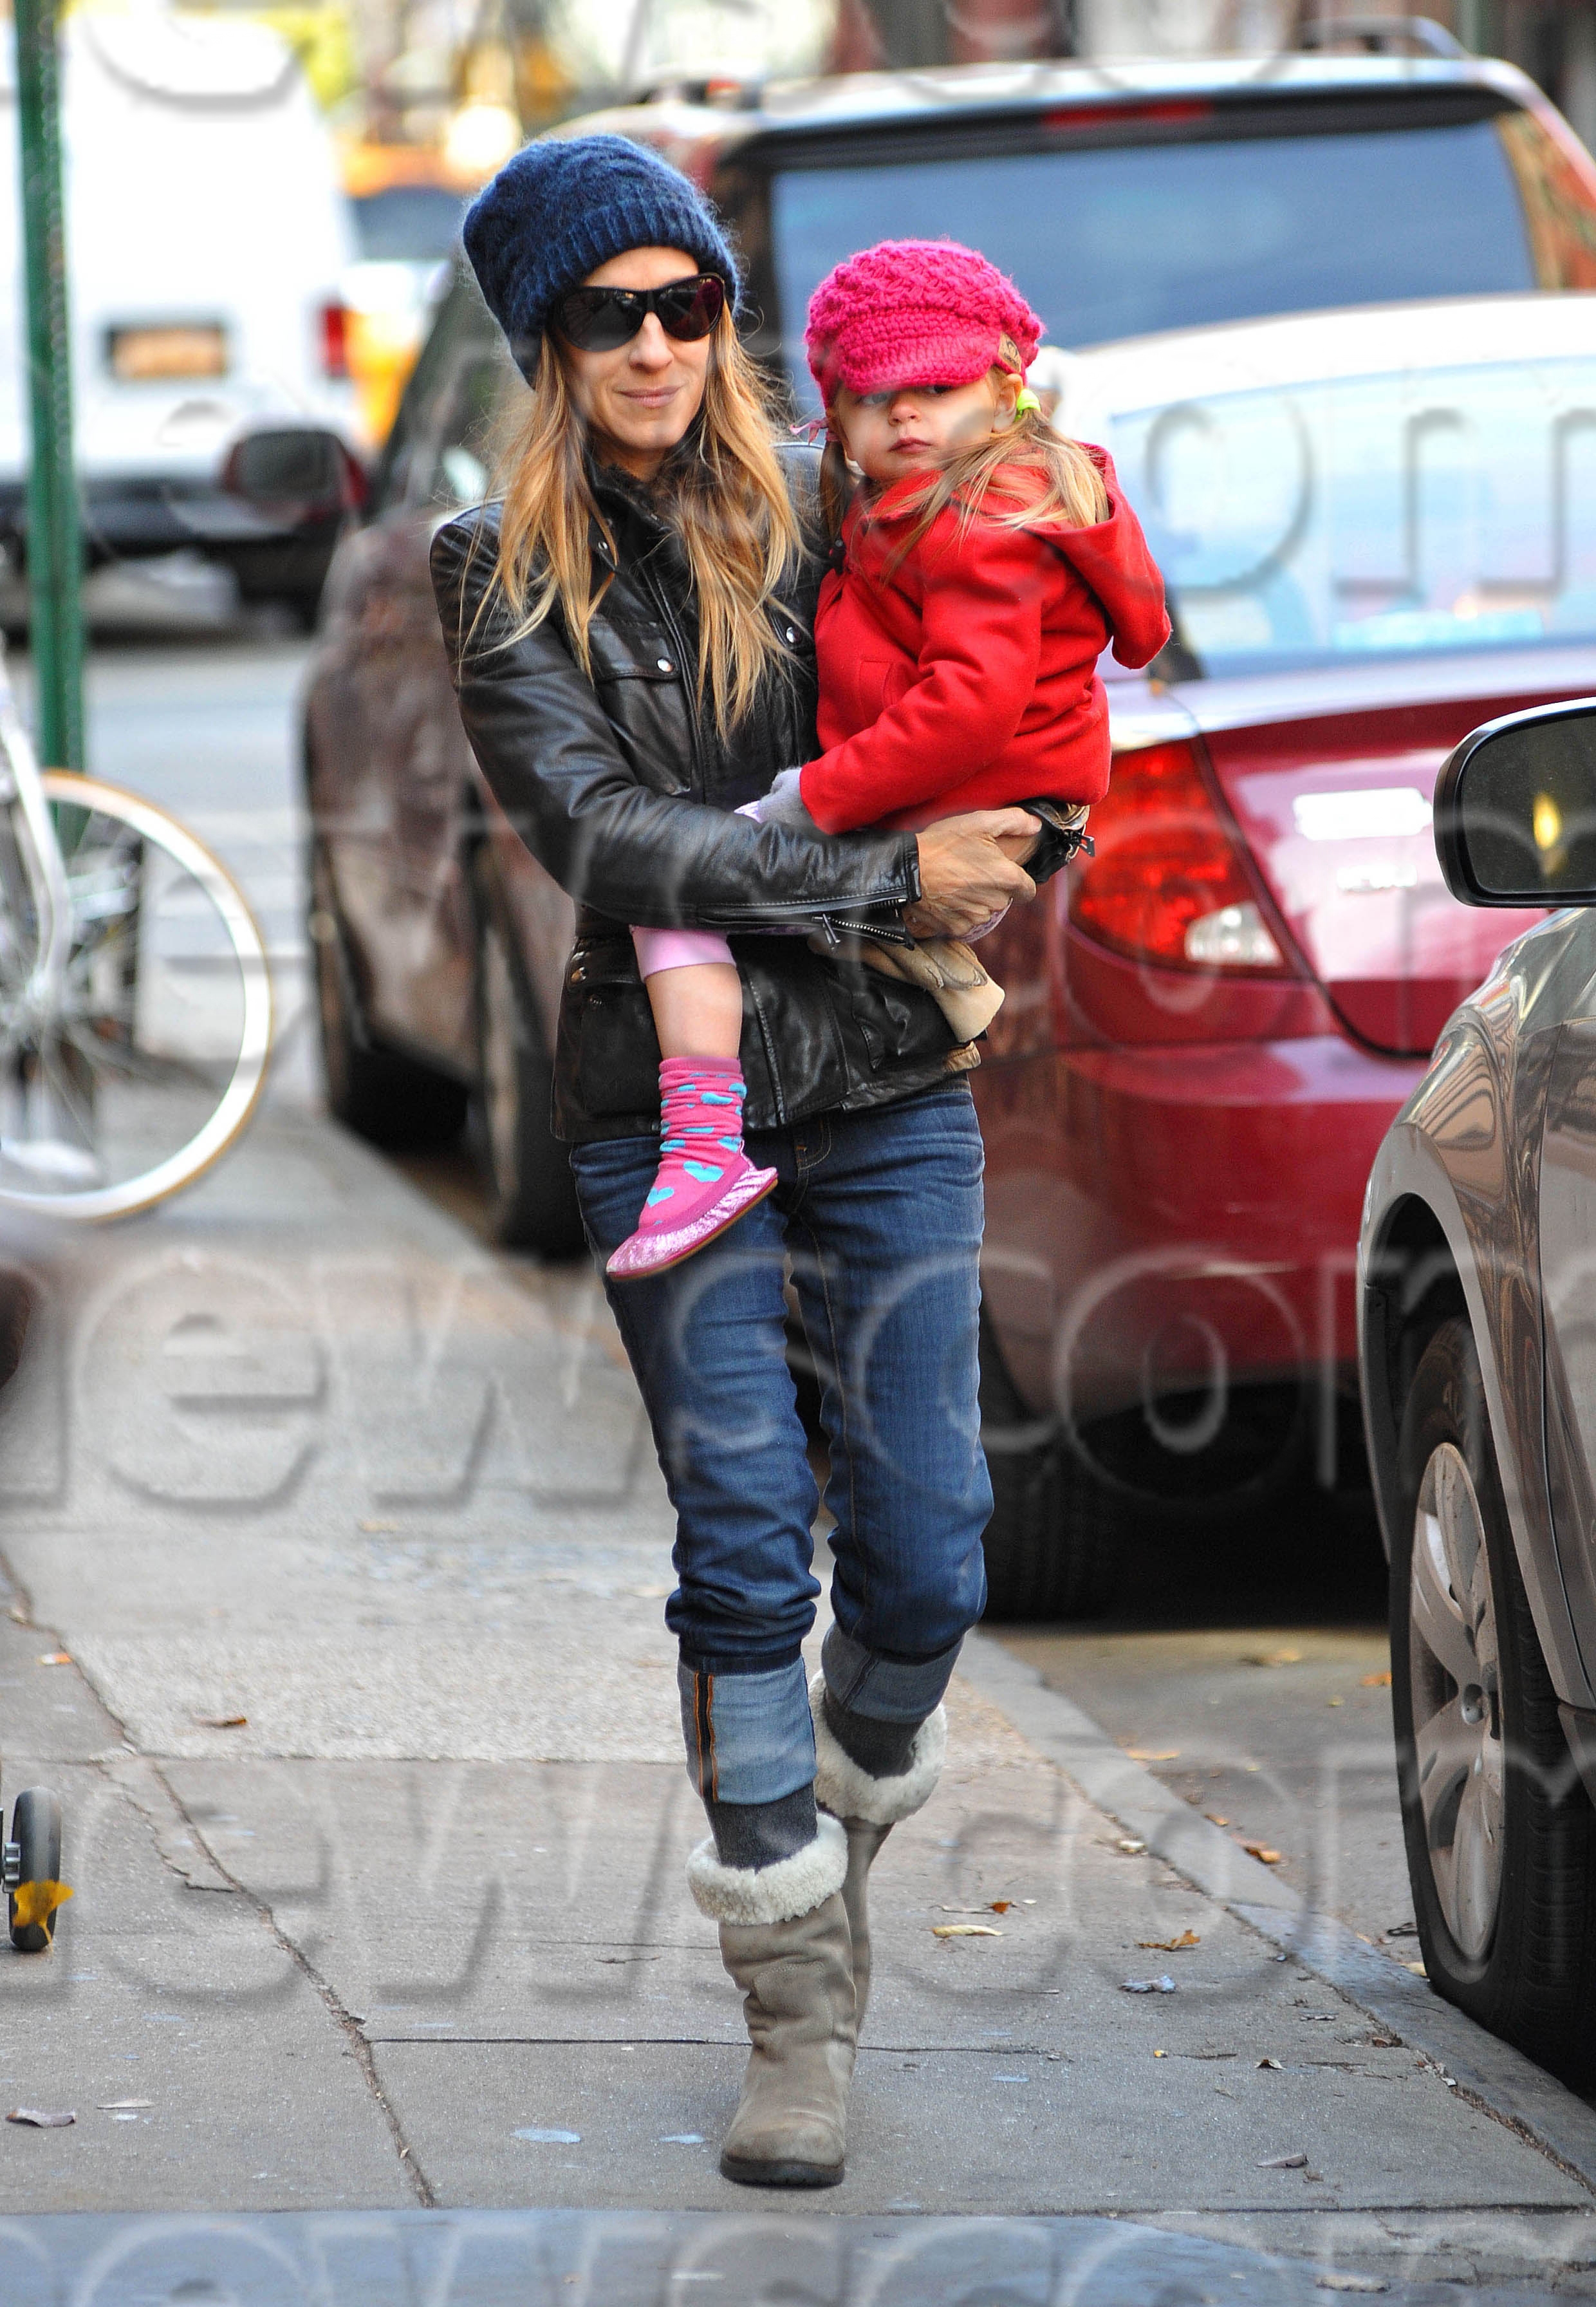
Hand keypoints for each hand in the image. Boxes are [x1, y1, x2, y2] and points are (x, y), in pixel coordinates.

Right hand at [906, 810, 1040, 938]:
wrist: (907, 871)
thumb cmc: (943, 844)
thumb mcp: (979, 822)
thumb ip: (1014, 821)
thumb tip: (1036, 826)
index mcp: (1007, 877)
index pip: (1029, 890)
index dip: (1019, 881)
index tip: (1005, 873)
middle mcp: (996, 902)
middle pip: (1004, 898)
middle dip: (993, 887)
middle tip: (972, 870)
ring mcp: (976, 918)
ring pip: (985, 910)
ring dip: (976, 900)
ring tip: (957, 882)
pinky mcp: (957, 928)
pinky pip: (966, 922)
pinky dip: (959, 912)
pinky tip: (947, 896)